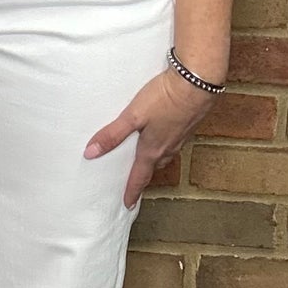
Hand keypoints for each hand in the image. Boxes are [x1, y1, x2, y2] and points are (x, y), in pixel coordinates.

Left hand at [83, 66, 220, 209]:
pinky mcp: (189, 124)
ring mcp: (181, 137)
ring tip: (147, 158)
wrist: (197, 83)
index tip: (127, 204)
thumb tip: (91, 153)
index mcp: (152, 149)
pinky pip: (175, 142)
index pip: (139, 176)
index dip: (132, 191)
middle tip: (135, 181)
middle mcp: (169, 147)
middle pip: (154, 167)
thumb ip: (112, 134)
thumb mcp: (133, 116)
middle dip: (144, 175)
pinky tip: (164, 133)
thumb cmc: (164, 99)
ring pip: (166, 154)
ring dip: (156, 159)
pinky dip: (167, 143)